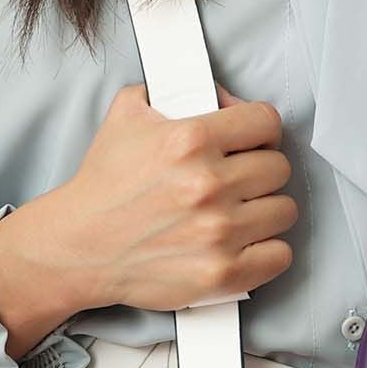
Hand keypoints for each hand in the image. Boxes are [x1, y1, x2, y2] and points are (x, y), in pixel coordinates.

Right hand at [0, 85, 297, 357]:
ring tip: (244, 212)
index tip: (254, 141)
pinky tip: (249, 243)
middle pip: (278, 168)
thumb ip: (173, 94)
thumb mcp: (128, 116)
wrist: (82, 246)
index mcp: (189, 140)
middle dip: (262, 170)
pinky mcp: (224, 273)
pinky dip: (269, 250)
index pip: (265, 122)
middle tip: (244, 179)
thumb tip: (222, 98)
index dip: (261, 129)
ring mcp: (219, 232)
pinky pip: (280, 255)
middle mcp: (208, 185)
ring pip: (284, 210)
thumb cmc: (106, 185)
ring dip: (267, 210)